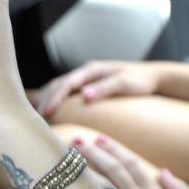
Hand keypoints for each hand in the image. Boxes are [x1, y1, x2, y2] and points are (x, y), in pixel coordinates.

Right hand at [33, 61, 166, 117]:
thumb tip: (84, 95)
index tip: (46, 112)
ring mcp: (84, 78)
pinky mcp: (86, 85)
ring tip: (34, 116)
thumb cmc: (141, 81)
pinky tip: (47, 111)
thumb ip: (105, 88)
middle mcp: (85, 72)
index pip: (66, 83)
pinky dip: (52, 100)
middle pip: (57, 85)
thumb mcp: (125, 84)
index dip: (54, 98)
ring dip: (45, 100)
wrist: (154, 76)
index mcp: (91, 70)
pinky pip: (63, 91)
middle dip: (44, 100)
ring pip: (57, 87)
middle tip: (34, 118)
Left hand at [74, 136, 188, 188]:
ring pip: (102, 187)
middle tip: (77, 140)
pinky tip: (71, 187)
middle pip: (113, 170)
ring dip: (84, 171)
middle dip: (94, 154)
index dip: (114, 149)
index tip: (99, 138)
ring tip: (67, 159)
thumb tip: (163, 171)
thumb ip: (177, 187)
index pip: (131, 164)